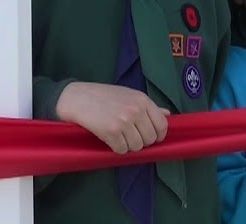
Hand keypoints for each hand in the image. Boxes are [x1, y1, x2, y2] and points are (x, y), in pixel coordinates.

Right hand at [55, 82, 169, 154]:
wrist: (77, 98)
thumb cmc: (104, 96)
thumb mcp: (129, 95)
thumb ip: (149, 107)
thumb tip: (168, 115)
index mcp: (143, 100)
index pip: (162, 125)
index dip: (157, 135)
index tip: (149, 136)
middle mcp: (136, 110)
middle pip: (150, 139)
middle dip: (140, 141)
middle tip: (128, 135)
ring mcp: (124, 121)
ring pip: (136, 147)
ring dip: (128, 146)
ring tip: (118, 135)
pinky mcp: (111, 132)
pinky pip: (122, 150)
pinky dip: (116, 148)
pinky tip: (109, 139)